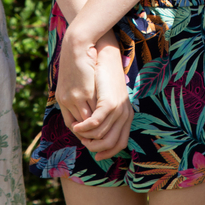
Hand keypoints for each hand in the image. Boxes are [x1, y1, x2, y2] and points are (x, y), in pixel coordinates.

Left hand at [56, 29, 99, 128]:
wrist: (77, 43)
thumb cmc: (79, 59)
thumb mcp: (73, 79)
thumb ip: (78, 94)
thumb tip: (87, 109)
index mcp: (61, 98)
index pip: (70, 122)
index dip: (80, 130)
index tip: (89, 134)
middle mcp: (65, 100)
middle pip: (79, 124)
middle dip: (89, 131)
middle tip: (100, 135)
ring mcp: (74, 97)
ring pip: (87, 119)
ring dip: (97, 125)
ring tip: (108, 127)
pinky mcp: (84, 91)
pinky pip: (93, 110)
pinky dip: (101, 115)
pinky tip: (111, 116)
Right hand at [69, 40, 131, 159]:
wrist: (104, 53)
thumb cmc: (104, 73)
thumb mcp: (107, 94)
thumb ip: (103, 109)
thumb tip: (93, 125)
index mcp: (127, 113)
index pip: (120, 142)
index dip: (107, 151)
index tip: (94, 151)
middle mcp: (125, 113)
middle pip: (111, 142)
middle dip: (95, 147)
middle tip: (84, 145)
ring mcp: (117, 109)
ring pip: (100, 134)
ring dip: (87, 137)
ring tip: (78, 134)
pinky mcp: (107, 102)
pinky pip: (95, 122)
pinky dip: (85, 127)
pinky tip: (77, 126)